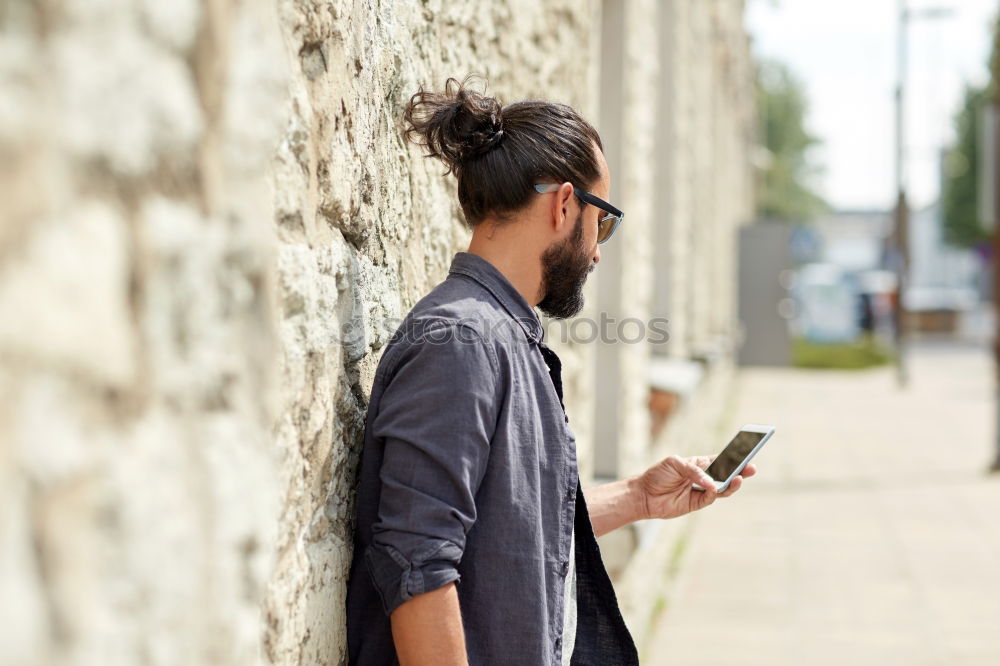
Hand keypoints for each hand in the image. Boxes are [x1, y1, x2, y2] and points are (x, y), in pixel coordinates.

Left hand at [636, 455, 756, 520]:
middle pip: (726, 474)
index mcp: (699, 464)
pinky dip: (714, 493)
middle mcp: (703, 477)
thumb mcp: (675, 463)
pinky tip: (716, 488)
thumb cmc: (658, 475)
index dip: (734, 457)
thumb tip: (711, 483)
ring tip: (739, 478)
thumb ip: (694, 471)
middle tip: (752, 468)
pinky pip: (710, 498)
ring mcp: (701, 491)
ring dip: (732, 484)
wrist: (643, 494)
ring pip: (722, 488)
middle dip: (740, 471)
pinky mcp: (696, 503)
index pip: (720, 459)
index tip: (747, 451)